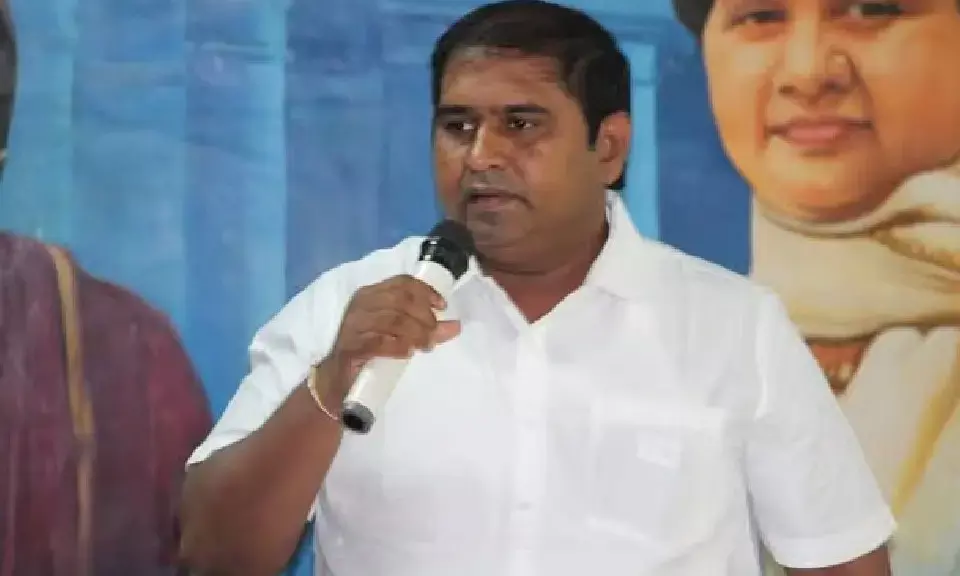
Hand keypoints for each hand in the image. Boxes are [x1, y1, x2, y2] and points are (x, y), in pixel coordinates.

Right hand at [326, 275, 460, 391]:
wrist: (338, 378)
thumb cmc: (370, 351)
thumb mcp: (400, 335)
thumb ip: (427, 329)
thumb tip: (456, 326)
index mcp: (371, 294)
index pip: (402, 283)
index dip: (425, 291)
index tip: (441, 306)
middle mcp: (361, 305)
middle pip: (400, 300)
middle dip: (424, 316)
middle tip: (433, 334)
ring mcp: (354, 326)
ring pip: (393, 320)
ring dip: (416, 333)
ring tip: (424, 346)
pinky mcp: (352, 347)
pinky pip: (380, 342)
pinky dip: (398, 346)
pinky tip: (407, 352)